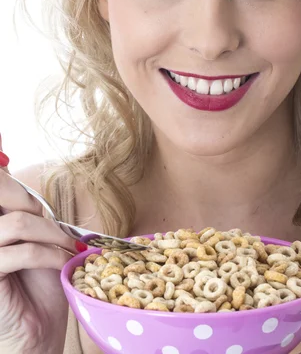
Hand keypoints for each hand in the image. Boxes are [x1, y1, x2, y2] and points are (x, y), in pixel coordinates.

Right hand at [0, 134, 78, 353]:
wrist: (35, 335)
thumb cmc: (36, 289)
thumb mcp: (35, 241)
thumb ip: (27, 215)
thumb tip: (33, 190)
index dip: (15, 187)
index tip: (40, 208)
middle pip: (2, 193)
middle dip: (34, 205)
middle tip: (57, 228)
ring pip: (18, 222)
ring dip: (53, 234)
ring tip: (71, 248)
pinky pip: (23, 252)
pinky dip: (51, 255)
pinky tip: (66, 263)